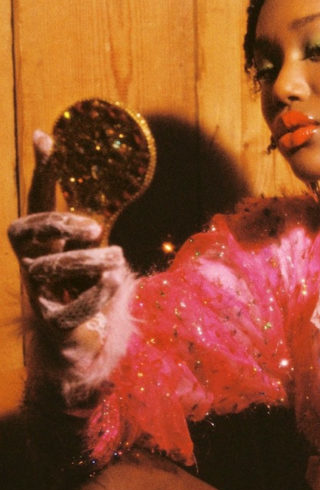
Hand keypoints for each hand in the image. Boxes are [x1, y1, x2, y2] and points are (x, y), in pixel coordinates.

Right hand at [8, 131, 130, 331]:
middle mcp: (32, 264)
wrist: (84, 340)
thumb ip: (82, 222)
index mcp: (42, 243)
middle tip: (94, 227)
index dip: (40, 172)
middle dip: (57, 223)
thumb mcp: (87, 250)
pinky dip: (95, 293)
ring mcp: (39, 294)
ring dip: (90, 261)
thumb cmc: (84, 286)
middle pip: (22, 233)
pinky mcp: (54, 325)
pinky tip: (115, 281)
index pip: (35, 201)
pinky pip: (69, 309)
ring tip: (117, 257)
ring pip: (50, 270)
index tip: (45, 138)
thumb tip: (95, 183)